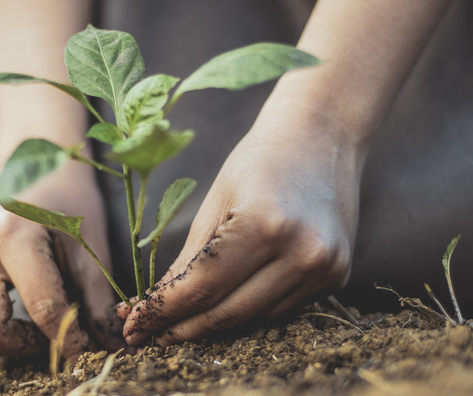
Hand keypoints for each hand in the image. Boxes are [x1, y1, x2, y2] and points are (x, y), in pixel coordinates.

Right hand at [0, 162, 118, 359]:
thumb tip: (109, 346)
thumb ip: (96, 299)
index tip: (84, 352)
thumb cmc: (69, 206)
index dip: (69, 341)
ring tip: (7, 337)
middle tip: (42, 339)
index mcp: (15, 236)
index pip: (41, 310)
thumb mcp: (91, 247)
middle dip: (18, 346)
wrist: (39, 167)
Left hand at [118, 113, 359, 345]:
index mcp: (264, 225)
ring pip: (255, 318)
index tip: (134, 328)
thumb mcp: (215, 203)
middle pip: (228, 314)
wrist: (322, 136)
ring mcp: (326, 268)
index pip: (202, 288)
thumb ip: (188, 261)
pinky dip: (250, 309)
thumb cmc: (259, 161)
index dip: (162, 313)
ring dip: (215, 323)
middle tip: (149, 336)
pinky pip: (281, 308)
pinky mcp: (339, 274)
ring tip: (181, 322)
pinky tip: (227, 302)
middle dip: (183, 329)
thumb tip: (156, 307)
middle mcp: (302, 253)